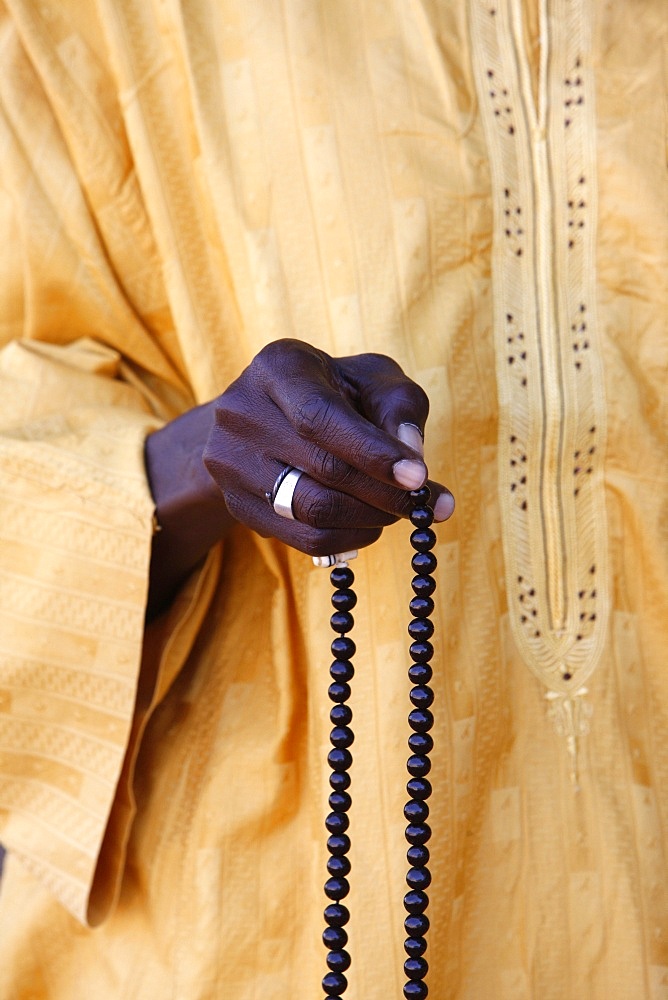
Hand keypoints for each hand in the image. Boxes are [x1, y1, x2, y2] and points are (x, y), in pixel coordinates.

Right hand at [202, 339, 453, 557]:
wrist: (267, 416)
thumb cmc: (334, 391)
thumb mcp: (371, 379)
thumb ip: (400, 407)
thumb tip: (414, 459)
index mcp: (278, 368)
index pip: (320, 418)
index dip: (372, 452)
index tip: (418, 477)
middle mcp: (242, 413)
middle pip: (321, 469)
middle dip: (384, 493)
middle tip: (424, 503)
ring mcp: (231, 463)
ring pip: (312, 511)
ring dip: (370, 519)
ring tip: (397, 510)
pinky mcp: (238, 505)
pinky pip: (303, 538)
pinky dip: (349, 537)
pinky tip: (369, 524)